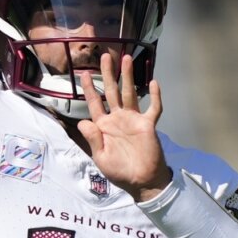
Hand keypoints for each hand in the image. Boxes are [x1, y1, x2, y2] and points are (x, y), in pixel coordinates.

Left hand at [77, 51, 169, 198]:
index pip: (95, 103)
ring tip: (126, 58)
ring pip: (130, 93)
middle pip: (112, 91)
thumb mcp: (101, 158)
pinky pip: (153, 108)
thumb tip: (82, 121)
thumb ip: (93, 139)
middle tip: (105, 55)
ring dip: (128, 76)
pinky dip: (155, 96)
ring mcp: (134, 120)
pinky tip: (154, 82)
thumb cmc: (119, 172)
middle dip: (108, 73)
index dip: (90, 89)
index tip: (85, 73)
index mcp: (104, 126)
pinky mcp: (148, 125)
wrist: (141, 181)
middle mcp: (118, 118)